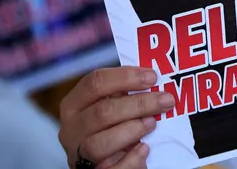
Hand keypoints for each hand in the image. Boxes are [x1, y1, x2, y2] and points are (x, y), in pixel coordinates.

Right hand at [58, 66, 175, 168]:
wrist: (105, 162)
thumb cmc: (111, 127)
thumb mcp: (112, 107)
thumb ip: (125, 95)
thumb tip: (154, 81)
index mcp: (74, 105)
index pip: (94, 83)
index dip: (125, 77)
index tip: (153, 77)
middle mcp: (72, 129)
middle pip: (102, 112)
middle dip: (138, 104)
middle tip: (165, 100)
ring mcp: (79, 154)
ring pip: (99, 143)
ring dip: (131, 130)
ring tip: (152, 124)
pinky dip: (131, 159)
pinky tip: (145, 149)